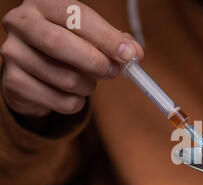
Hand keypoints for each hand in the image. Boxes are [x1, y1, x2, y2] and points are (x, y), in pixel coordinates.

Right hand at [0, 0, 143, 116]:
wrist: (32, 72)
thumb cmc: (67, 48)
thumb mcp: (89, 36)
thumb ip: (114, 41)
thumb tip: (135, 53)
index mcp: (43, 3)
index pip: (76, 16)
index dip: (106, 37)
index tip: (128, 54)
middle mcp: (21, 23)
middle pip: (60, 44)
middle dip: (95, 62)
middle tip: (114, 71)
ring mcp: (13, 52)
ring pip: (65, 78)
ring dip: (88, 86)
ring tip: (89, 82)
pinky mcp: (13, 82)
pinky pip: (61, 101)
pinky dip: (77, 103)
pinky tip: (71, 94)